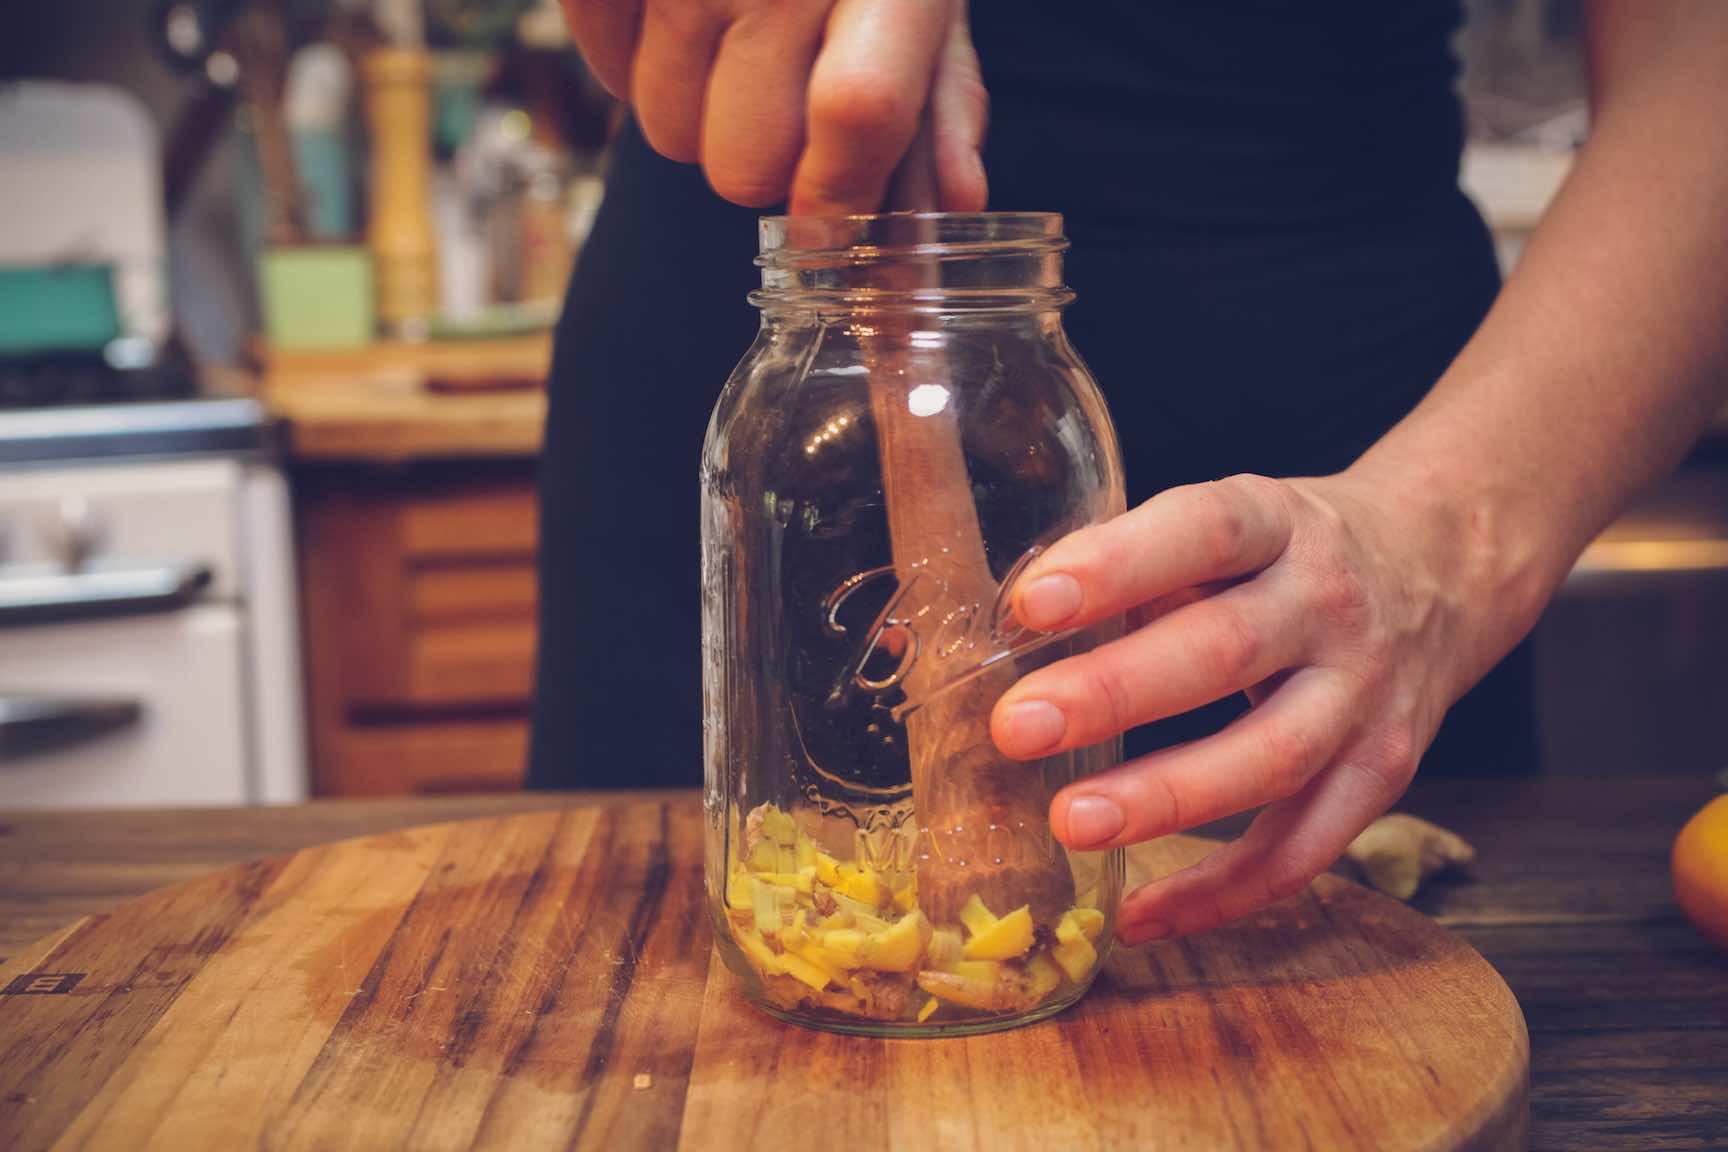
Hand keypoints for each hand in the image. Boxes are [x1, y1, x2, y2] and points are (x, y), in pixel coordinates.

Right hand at [561, 0, 987, 213]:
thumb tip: (953, 206)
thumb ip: (941, 97)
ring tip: (729, 36)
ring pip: (668, 134)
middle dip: (764, 161)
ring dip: (699, 113)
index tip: (828, 235)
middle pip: (744, 161)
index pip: (859, 111)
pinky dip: (634, 62)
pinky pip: (603, 71)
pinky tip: (676, 11)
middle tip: (780, 98)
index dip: (838, 199)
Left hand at [989, 470, 1539, 942]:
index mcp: (1281, 522)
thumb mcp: (1234, 520)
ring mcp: (1365, 696)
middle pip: (1225, 651)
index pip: (1204, 530)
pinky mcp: (1382, 774)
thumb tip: (1012, 629)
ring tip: (1071, 824)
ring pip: (1270, 758)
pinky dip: (1221, 891)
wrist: (1441, 568)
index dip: (1119, 564)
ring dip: (1166, 798)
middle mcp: (1331, 605)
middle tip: (1014, 728)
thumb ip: (1142, 564)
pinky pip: (1301, 850)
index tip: (1032, 602)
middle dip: (1114, 693)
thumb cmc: (1291, 550)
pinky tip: (1139, 915)